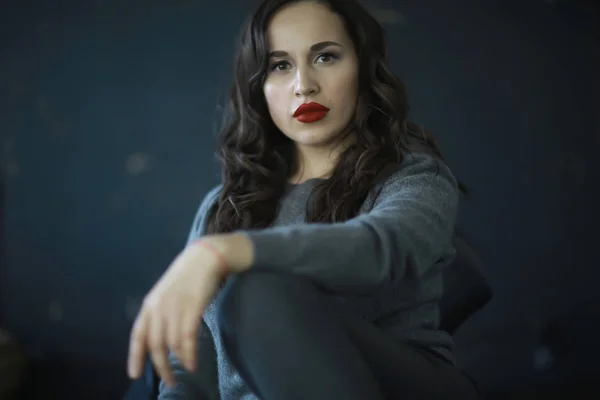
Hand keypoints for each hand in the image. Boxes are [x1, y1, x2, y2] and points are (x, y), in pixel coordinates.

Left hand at [127, 241, 226, 386]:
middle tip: (169, 381)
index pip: (138, 335)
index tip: (134, 374)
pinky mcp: (192, 309)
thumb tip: (161, 337)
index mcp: (149, 305)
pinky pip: (187, 339)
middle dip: (161, 366)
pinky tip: (192, 363)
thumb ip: (161, 313)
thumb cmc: (187, 277)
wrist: (204, 258)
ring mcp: (174, 309)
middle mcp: (158, 309)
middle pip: (155, 345)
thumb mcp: (166, 294)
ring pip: (172, 344)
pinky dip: (189, 354)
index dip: (135, 356)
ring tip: (185, 371)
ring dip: (178, 362)